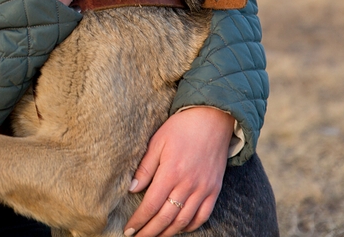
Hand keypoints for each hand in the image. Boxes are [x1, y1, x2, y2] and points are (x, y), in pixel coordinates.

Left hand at [124, 107, 233, 236]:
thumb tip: (132, 189)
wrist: (213, 118)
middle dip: (150, 231)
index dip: (139, 220)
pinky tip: (179, 228)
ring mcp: (204, 189)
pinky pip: (203, 215)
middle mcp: (188, 184)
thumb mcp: (158, 142)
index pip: (151, 204)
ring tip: (155, 236)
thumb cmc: (181, 127)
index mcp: (171, 172)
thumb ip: (145, 167)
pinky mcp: (215, 190)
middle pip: (166, 217)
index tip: (129, 229)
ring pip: (184, 220)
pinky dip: (190, 226)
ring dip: (168, 232)